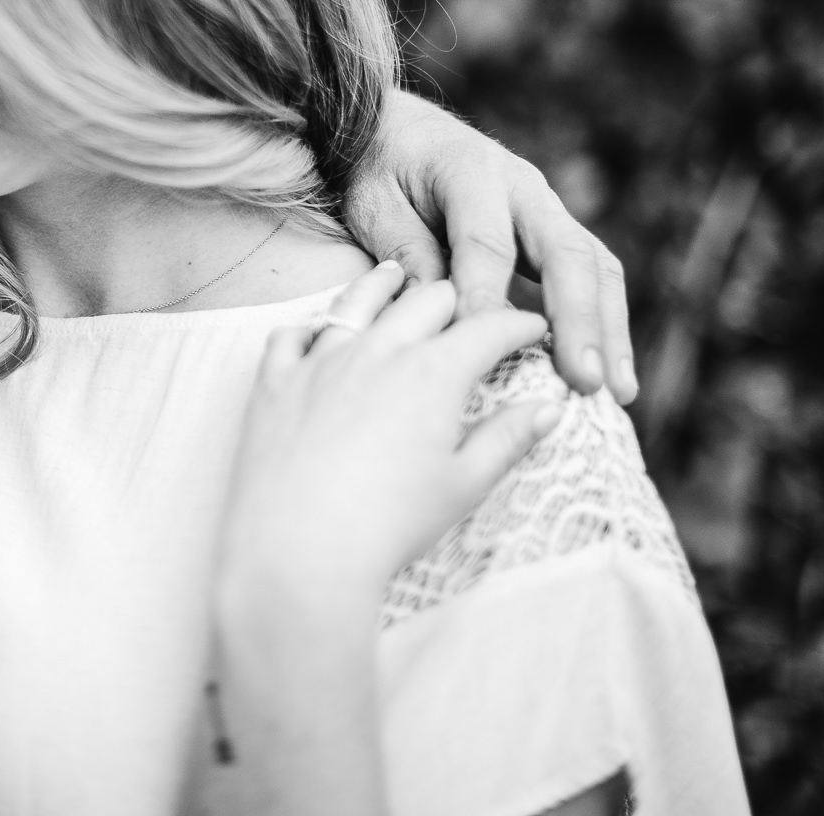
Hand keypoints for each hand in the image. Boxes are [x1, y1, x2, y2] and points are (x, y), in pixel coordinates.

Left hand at [220, 264, 558, 610]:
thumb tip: (548, 407)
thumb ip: (507, 439)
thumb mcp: (463, 485)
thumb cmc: (389, 525)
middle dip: (458, 296)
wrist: (300, 548)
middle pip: (426, 300)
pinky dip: (309, 326)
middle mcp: (377, 352)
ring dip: (383, 286)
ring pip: (357, 302)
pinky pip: (291, 336)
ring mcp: (320, 362)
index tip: (534, 327)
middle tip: (471, 307)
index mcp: (432, 373)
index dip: (518, 324)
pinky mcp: (274, 382)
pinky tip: (318, 330)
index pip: (487, 328)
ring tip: (395, 274)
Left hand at [342, 91, 636, 401]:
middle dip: (578, 320)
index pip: (485, 242)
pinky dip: (604, 324)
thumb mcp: (374, 203)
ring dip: (608, 331)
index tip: (486, 348)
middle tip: (583, 381)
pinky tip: (609, 375)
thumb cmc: (380, 172)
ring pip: (594, 266)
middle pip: (565, 252)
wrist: (398, 130)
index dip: (487, 295)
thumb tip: (437, 311)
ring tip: (616, 392)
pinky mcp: (553, 231)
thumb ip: (407, 250)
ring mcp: (545, 208)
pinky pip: (592, 275)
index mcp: (468, 171)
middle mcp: (521, 186)